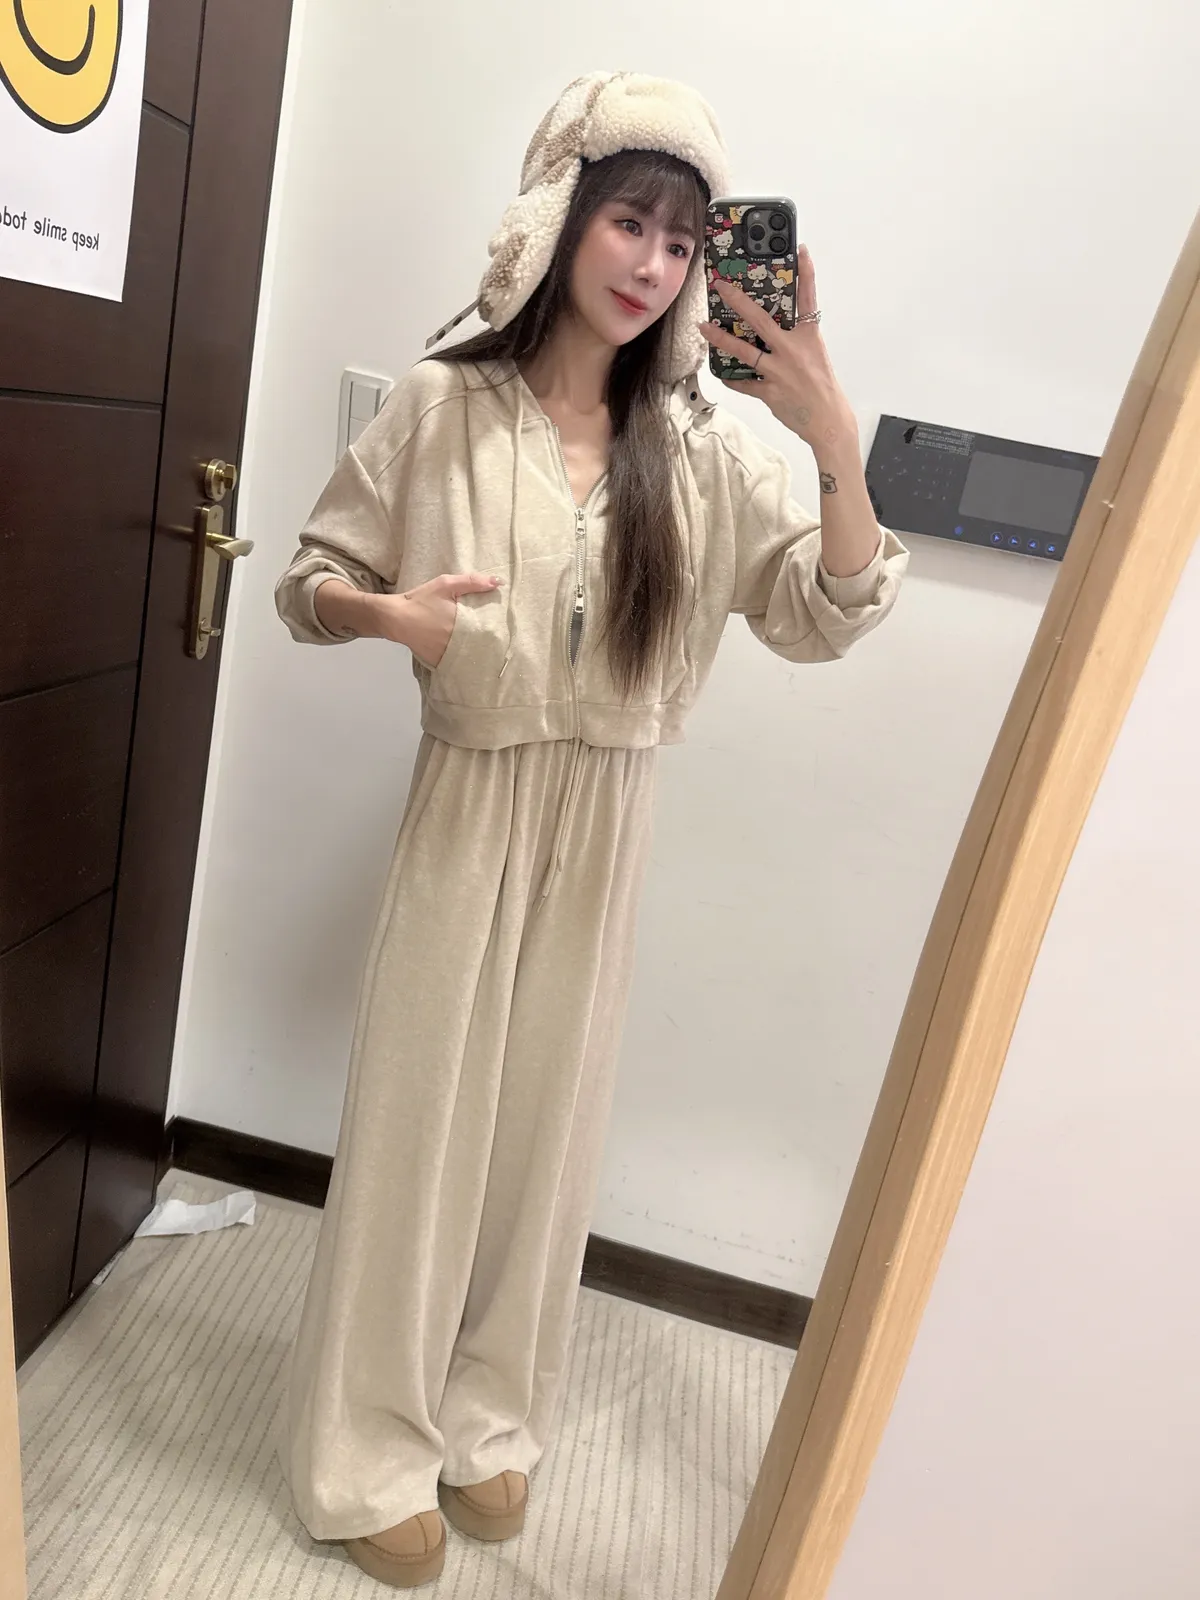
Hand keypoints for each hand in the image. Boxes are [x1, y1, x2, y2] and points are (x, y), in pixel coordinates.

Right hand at [387, 572, 501, 667]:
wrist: (395, 618)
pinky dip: (459, 659)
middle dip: (486, 641)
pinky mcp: (438, 662)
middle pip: (480, 644)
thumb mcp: (445, 584)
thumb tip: (498, 582)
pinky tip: (462, 653)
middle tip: (493, 637)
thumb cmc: (421, 600)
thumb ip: (472, 582)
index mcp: (463, 624)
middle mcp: (458, 642)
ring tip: (479, 646)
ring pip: (468, 654)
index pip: (489, 630)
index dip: (496, 629)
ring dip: (473, 651)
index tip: (501, 627)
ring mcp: (447, 654)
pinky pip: (454, 662)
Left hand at [699, 247, 856, 453]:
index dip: (806, 273)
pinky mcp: (770, 392)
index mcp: (809, 337)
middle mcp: (793, 350)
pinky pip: (744, 383)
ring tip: (704, 328)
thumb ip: (796, 339)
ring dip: (721, 339)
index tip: (801, 250)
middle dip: (738, 301)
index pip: (809, 298)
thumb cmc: (823, 388)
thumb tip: (772, 330)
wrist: (829, 421)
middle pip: (761, 320)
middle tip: (721, 286)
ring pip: (744, 351)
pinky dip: (732, 379)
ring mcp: (779, 371)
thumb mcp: (815, 354)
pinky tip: (722, 373)